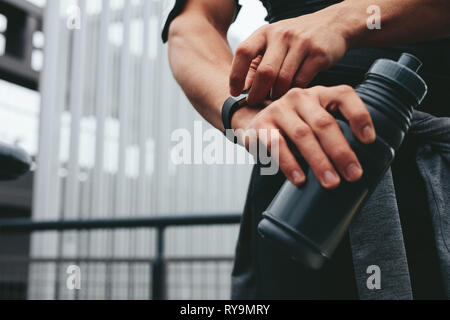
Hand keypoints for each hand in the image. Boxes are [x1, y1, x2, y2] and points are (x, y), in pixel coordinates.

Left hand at [229, 8, 349, 105]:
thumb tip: (242, 89)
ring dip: (276, 95)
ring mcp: (301, 43)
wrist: (333, 24)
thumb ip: (258, 62)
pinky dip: (293, 92)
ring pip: (283, 79)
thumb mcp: (274, 42)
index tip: (235, 93)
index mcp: (265, 32)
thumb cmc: (296, 39)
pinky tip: (291, 95)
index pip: (243, 52)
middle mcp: (281, 35)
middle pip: (264, 72)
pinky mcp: (318, 54)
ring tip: (274, 100)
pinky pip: (301, 81)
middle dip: (257, 93)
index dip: (236, 75)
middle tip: (254, 103)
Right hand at [231, 85, 375, 188]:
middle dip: (341, 151)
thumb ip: (332, 132)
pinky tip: (300, 179)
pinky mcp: (261, 126)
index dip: (359, 116)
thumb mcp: (313, 120)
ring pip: (302, 135)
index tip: (369, 141)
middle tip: (353, 174)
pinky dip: (289, 164)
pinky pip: (276, 146)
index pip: (344, 96)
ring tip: (331, 182)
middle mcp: (299, 97)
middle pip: (324, 122)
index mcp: (319, 94)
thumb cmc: (293, 127)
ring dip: (319, 161)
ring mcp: (278, 110)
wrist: (252, 122)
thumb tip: (355, 165)